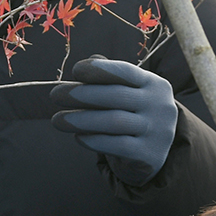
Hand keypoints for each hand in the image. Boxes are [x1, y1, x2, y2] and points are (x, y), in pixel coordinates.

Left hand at [50, 57, 178, 184]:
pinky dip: (94, 140)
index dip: (99, 69)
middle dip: (82, 94)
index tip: (74, 70)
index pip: (126, 72)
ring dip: (81, 119)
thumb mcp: (127, 94)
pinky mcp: (149, 154)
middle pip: (116, 96)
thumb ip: (110, 78)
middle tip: (55, 95)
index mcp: (154, 84)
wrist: (153, 153)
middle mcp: (160, 105)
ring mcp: (158, 131)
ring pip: (114, 121)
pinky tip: (78, 137)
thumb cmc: (132, 116)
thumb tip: (88, 61)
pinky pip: (117, 145)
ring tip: (57, 120)